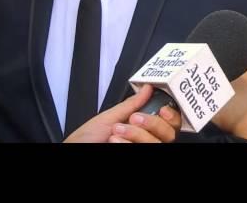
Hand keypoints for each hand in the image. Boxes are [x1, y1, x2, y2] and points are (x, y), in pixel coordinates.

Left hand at [64, 84, 181, 142]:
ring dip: (136, 134)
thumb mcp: (109, 117)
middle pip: (168, 134)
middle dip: (152, 123)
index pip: (169, 123)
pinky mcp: (136, 159)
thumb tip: (147, 88)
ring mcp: (141, 150)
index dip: (171, 116)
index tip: (162, 109)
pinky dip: (128, 144)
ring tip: (116, 132)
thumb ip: (131, 104)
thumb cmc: (86, 138)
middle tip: (134, 118)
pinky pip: (144, 151)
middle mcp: (145, 141)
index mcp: (142, 127)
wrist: (74, 150)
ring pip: (156, 144)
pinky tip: (114, 142)